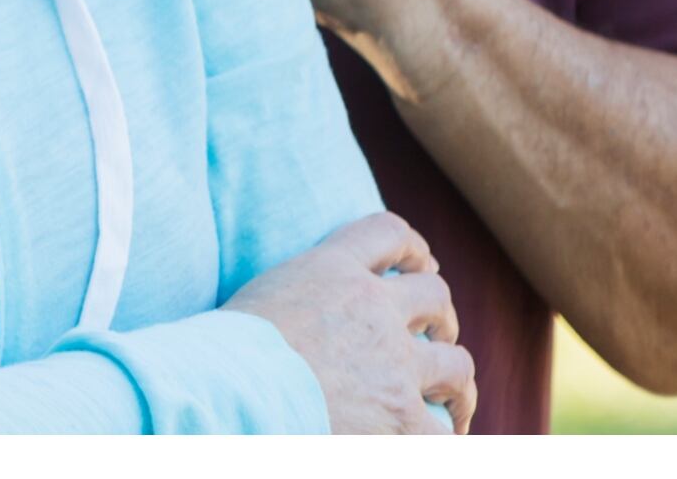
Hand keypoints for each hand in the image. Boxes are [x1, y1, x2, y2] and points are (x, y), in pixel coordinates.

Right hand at [226, 212, 476, 433]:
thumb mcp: (256, 302)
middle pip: (435, 295)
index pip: (388, 233)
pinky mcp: (402, 418)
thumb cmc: (219, 355)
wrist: (227, 391)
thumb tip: (294, 328)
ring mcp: (395, 364)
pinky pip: (443, 432)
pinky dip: (446, 439)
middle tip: (437, 338)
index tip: (422, 262)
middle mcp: (373, 308)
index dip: (413, 246)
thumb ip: (292, 300)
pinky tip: (442, 443)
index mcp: (331, 269)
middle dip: (441, 318)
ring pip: (456, 364)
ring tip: (454, 401)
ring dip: (457, 383)